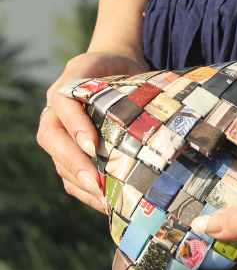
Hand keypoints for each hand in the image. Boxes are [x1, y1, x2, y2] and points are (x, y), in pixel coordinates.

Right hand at [37, 48, 148, 213]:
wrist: (112, 70)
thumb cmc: (118, 70)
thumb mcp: (119, 65)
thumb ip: (122, 82)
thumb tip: (150, 112)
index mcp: (65, 89)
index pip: (63, 105)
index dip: (76, 126)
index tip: (93, 146)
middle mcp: (55, 114)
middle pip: (53, 140)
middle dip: (75, 163)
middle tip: (96, 183)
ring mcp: (60, 137)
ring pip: (60, 163)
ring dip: (81, 183)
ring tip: (105, 200)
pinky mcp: (69, 156)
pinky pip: (69, 178)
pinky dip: (86, 193)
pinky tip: (107, 204)